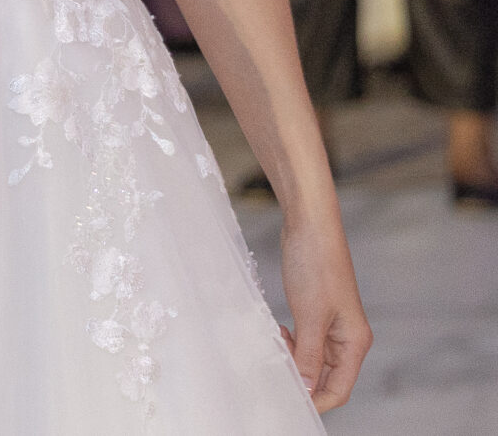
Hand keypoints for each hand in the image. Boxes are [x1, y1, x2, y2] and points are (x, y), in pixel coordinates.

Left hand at [278, 210, 369, 410]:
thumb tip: (306, 388)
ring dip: (293, 359)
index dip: (315, 400)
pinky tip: (278, 332)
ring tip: (275, 344)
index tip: (288, 402)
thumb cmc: (316, 265)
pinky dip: (290, 343)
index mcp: (354, 342)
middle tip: (273, 367)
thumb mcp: (310, 315)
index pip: (339, 388)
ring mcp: (332, 324)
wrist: (309, 224)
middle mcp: (347, 337)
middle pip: (326, 377)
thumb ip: (308, 354)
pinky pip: (305, 341)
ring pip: (312, 359)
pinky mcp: (316, 311)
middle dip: (300, 378)